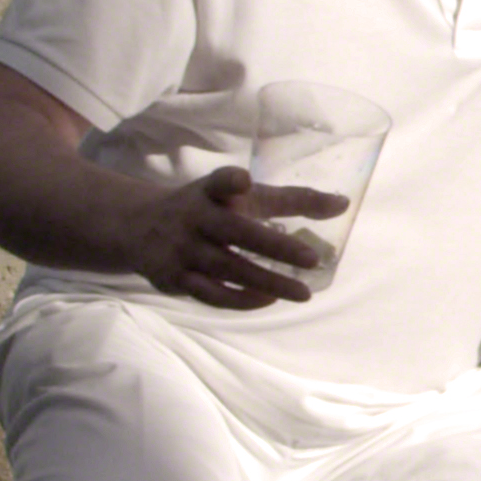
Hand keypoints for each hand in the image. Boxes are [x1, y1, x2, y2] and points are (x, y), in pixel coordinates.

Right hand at [129, 163, 343, 308]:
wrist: (138, 227)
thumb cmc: (207, 208)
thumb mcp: (240, 196)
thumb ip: (290, 200)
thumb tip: (342, 204)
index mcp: (211, 192)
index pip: (219, 182)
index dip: (230, 181)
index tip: (243, 181)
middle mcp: (195, 218)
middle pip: (236, 232)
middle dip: (275, 246)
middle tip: (313, 259)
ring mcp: (183, 250)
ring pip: (228, 268)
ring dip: (267, 282)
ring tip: (303, 293)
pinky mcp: (175, 277)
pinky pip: (211, 293)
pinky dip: (241, 299)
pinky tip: (269, 299)